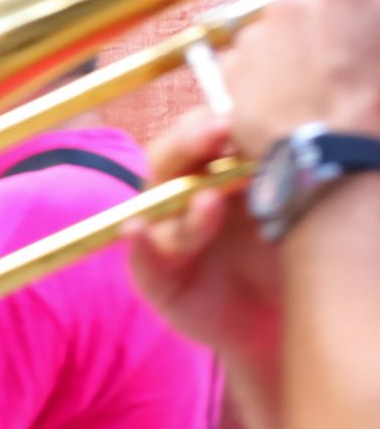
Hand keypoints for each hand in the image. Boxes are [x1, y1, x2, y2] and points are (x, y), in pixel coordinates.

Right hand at [127, 107, 280, 358]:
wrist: (284, 318)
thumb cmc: (290, 252)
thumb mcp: (291, 203)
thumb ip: (278, 168)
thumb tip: (291, 126)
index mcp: (214, 170)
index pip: (199, 131)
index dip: (210, 119)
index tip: (238, 110)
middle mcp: (183, 196)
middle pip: (169, 158)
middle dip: (190, 143)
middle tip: (219, 132)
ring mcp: (167, 236)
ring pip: (158, 205)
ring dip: (181, 200)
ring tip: (209, 201)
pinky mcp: (158, 279)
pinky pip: (142, 260)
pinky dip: (138, 245)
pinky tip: (136, 231)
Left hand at [222, 0, 379, 152]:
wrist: (337, 160)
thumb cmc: (376, 106)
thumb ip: (373, 9)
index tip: (346, 4)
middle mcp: (288, 5)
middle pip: (295, 3)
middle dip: (310, 23)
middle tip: (330, 59)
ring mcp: (254, 38)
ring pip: (267, 34)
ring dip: (281, 51)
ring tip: (308, 88)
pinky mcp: (231, 72)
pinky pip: (242, 65)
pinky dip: (258, 79)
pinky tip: (284, 103)